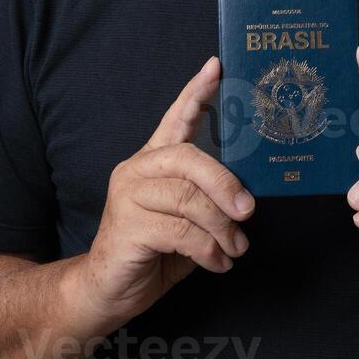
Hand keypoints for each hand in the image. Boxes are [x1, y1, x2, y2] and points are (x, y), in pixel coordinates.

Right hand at [80, 56, 254, 325]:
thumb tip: (251, 197)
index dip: (197, 91)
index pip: (176, 117)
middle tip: (249, 211)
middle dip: (226, 184)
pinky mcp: (126, 228)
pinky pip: (180, 232)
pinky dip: (208, 250)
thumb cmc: (155, 251)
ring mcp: (128, 197)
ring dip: (221, 227)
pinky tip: (217, 263)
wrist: (107, 292)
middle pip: (188, 159)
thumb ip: (209, 199)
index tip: (217, 66)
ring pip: (188, 199)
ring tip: (236, 247)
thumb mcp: (189, 219)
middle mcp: (137, 170)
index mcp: (154, 160)